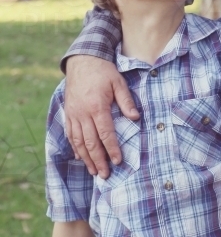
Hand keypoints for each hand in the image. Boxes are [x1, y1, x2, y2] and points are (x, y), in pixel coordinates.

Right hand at [65, 55, 139, 177]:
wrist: (82, 61)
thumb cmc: (103, 71)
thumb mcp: (118, 82)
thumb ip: (126, 101)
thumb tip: (135, 118)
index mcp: (97, 106)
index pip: (105, 133)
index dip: (111, 149)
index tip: (118, 161)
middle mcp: (83, 113)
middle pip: (90, 142)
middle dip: (98, 160)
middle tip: (105, 175)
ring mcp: (74, 114)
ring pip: (78, 142)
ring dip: (86, 158)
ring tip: (93, 171)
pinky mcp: (68, 113)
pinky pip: (70, 134)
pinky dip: (74, 147)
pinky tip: (79, 157)